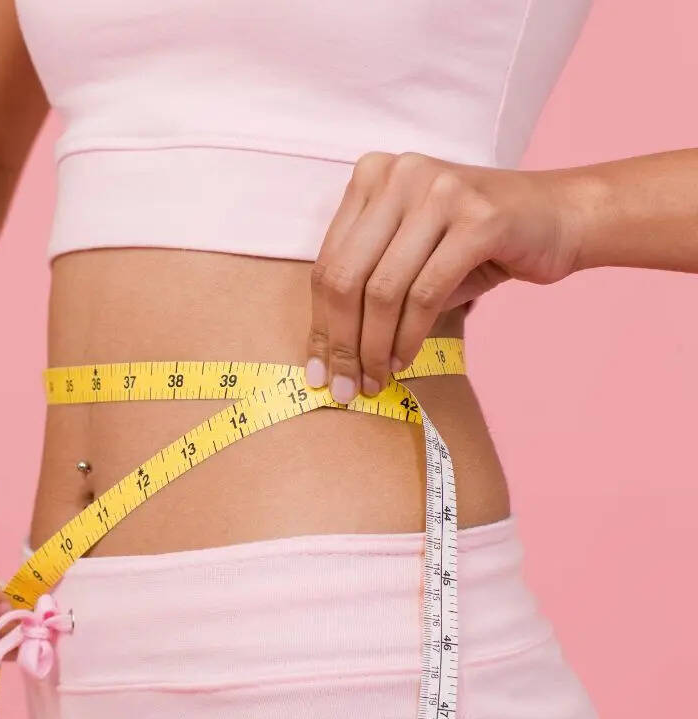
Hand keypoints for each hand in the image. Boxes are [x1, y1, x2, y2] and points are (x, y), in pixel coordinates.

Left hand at [306, 151, 583, 401]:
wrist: (562, 216)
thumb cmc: (478, 242)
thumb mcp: (411, 251)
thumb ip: (368, 283)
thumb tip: (328, 353)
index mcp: (373, 173)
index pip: (328, 261)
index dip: (319, 322)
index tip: (315, 368)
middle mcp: (400, 173)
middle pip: (346, 276)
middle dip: (341, 341)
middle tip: (343, 385)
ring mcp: (439, 191)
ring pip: (382, 289)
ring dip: (374, 346)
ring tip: (374, 379)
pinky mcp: (478, 219)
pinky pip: (425, 293)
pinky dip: (409, 335)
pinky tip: (404, 360)